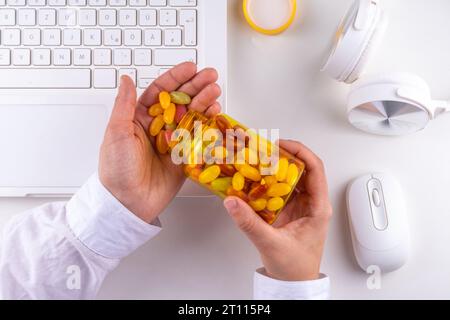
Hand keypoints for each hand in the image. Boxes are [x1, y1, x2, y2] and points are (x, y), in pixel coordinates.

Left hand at [99, 62, 221, 222]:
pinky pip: (198, 137)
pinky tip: (215, 114)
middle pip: (181, 100)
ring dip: (204, 102)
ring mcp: (172, 141)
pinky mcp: (183, 156)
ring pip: (192, 116)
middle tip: (211, 76)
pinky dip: (208, 125)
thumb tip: (127, 79)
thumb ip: (124, 105)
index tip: (191, 67)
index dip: (176, 78)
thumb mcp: (116, 133)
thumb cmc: (117, 170)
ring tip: (216, 92)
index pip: (161, 91)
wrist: (128, 202)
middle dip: (196, 86)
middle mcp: (158, 127)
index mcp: (140, 118)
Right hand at [223, 140, 331, 280]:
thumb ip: (250, 223)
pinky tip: (255, 179)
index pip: (315, 169)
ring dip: (276, 167)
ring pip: (291, 177)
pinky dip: (268, 181)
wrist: (293, 282)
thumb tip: (233, 202)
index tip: (281, 145)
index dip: (300, 152)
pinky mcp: (289, 210)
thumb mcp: (271, 243)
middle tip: (264, 149)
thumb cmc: (294, 267)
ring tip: (258, 159)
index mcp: (318, 208)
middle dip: (284, 156)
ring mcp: (301, 206)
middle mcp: (312, 203)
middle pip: (303, 168)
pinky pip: (280, 189)